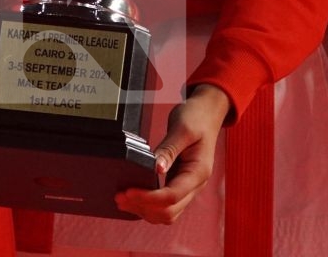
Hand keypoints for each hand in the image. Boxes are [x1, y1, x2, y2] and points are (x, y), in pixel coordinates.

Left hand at [114, 83, 230, 223]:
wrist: (207, 114)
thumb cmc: (197, 118)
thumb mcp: (182, 129)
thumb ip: (169, 150)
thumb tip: (156, 169)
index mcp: (198, 172)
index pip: (172, 195)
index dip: (148, 197)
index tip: (128, 191)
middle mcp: (195, 184)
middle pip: (169, 211)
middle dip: (143, 206)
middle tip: (120, 197)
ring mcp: (188, 186)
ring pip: (167, 213)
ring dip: (145, 210)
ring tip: (123, 200)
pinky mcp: (179, 183)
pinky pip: (165, 204)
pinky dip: (148, 205)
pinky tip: (134, 197)